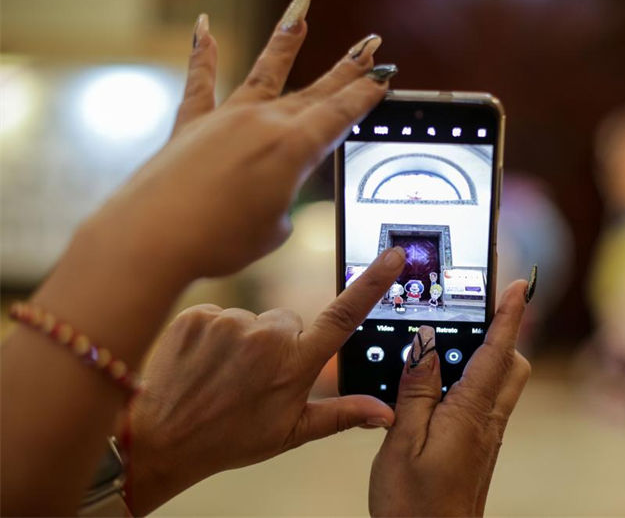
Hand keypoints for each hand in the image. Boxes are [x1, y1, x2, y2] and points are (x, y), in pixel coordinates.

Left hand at [83, 0, 389, 281]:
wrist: (155, 238)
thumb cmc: (217, 240)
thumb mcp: (271, 231)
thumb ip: (280, 204)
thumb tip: (268, 193)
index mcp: (293, 149)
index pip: (340, 114)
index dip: (365, 95)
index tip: (382, 77)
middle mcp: (263, 123)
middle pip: (315, 90)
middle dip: (346, 69)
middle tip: (369, 46)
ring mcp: (226, 119)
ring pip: (265, 72)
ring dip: (286, 40)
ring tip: (301, 11)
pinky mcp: (191, 126)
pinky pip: (201, 81)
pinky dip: (202, 52)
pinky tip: (203, 26)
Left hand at [124, 246, 405, 514]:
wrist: (161, 439)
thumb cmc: (229, 438)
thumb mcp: (292, 432)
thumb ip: (343, 414)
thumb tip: (388, 413)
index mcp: (296, 363)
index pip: (344, 315)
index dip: (373, 283)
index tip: (393, 255)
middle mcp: (267, 335)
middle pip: (288, 320)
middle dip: (280, 342)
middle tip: (257, 378)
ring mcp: (230, 322)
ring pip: (252, 319)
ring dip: (244, 340)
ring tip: (225, 375)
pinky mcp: (199, 314)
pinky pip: (220, 314)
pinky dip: (214, 334)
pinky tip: (204, 362)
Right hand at [369, 281, 530, 516]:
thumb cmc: (413, 507)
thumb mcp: (403, 443)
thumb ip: (416, 391)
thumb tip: (425, 342)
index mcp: (470, 414)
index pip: (498, 352)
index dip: (511, 316)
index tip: (522, 285)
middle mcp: (486, 422)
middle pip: (512, 366)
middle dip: (503, 334)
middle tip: (476, 313)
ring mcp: (485, 438)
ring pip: (499, 385)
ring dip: (485, 358)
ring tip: (446, 347)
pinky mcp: (477, 450)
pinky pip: (483, 405)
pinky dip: (469, 384)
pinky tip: (436, 392)